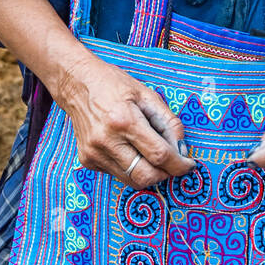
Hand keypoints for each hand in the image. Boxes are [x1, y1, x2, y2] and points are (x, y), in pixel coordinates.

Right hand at [55, 50, 194, 189]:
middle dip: (166, 174)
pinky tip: (130, 150)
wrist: (76, 83)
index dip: (179, 164)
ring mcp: (94, 153)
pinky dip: (131, 168)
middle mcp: (107, 141)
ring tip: (151, 154)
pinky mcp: (87, 161)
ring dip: (149, 173)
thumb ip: (168, 122)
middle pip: (146, 176)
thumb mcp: (146, 94)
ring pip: (132, 181)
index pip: (159, 155)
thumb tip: (181, 149)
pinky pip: (118, 175)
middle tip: (173, 164)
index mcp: (124, 120)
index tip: (189, 164)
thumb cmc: (113, 85)